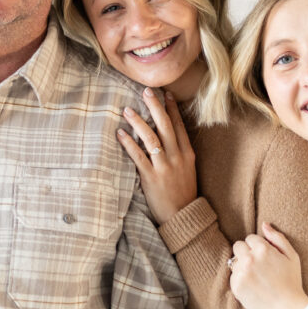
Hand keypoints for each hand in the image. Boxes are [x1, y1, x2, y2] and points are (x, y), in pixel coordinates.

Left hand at [117, 88, 197, 225]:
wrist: (183, 217)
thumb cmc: (183, 193)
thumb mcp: (188, 170)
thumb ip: (180, 152)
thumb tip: (168, 136)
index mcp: (188, 154)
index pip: (180, 126)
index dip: (172, 108)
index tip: (166, 93)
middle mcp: (177, 157)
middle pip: (166, 126)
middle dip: (155, 106)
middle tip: (146, 91)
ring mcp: (164, 167)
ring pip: (151, 138)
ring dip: (138, 122)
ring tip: (127, 110)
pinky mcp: (151, 178)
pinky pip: (138, 156)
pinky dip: (128, 143)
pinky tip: (119, 133)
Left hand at [229, 223, 307, 308]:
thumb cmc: (292, 282)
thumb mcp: (292, 256)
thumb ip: (277, 238)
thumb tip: (264, 224)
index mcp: (263, 249)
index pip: (250, 238)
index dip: (258, 247)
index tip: (266, 257)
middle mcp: (249, 259)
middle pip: (238, 246)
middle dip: (246, 252)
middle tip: (259, 266)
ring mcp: (241, 273)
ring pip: (234, 261)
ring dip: (242, 266)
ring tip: (257, 277)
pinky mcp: (236, 286)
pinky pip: (233, 276)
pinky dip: (240, 279)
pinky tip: (253, 286)